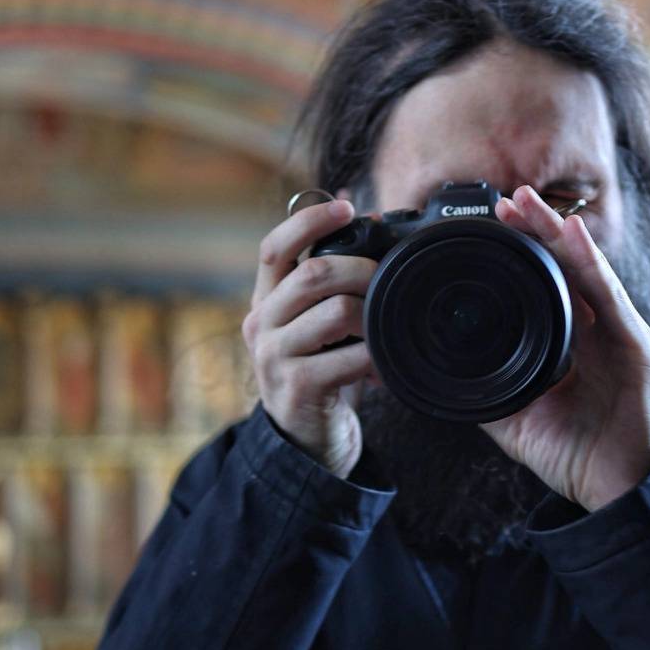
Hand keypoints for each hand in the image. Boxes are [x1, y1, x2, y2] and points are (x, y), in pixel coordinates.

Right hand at [242, 198, 378, 477]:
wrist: (306, 441)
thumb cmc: (320, 374)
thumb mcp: (314, 326)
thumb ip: (326, 284)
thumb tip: (361, 221)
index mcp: (265, 302)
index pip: (274, 247)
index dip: (308, 221)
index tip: (346, 208)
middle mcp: (261, 324)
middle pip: (313, 274)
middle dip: (361, 269)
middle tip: (388, 279)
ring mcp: (274, 357)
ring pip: (335, 311)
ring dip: (372, 315)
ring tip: (385, 329)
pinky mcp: (296, 387)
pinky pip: (348, 357)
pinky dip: (375, 357)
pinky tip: (383, 366)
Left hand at [483, 185, 649, 511]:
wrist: (615, 488)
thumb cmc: (575, 454)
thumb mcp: (517, 417)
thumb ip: (486, 391)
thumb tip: (441, 375)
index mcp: (568, 343)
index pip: (543, 285)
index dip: (518, 254)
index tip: (488, 227)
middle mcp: (595, 331)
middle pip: (563, 267)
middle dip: (535, 230)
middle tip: (505, 198)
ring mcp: (616, 333)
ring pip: (584, 270)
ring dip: (557, 232)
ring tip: (529, 203)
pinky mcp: (635, 345)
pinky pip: (609, 297)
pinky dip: (590, 263)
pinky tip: (571, 234)